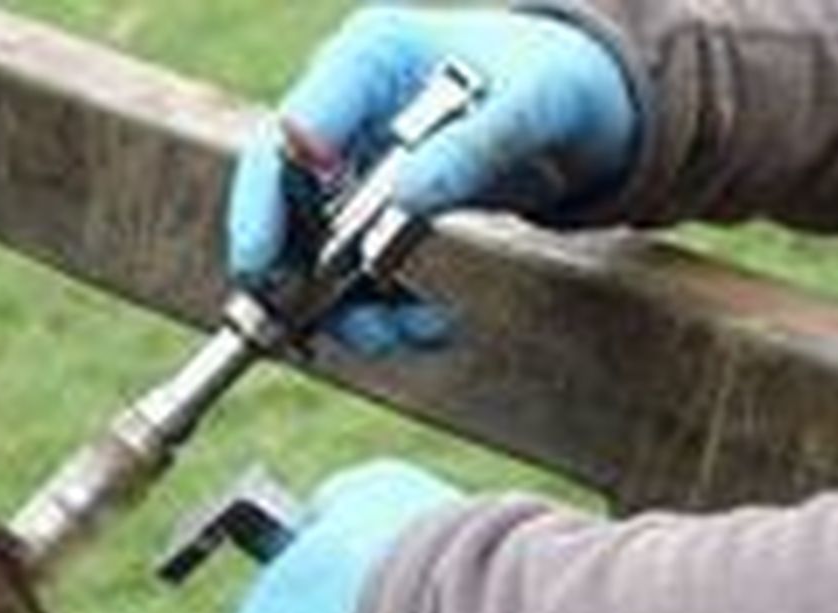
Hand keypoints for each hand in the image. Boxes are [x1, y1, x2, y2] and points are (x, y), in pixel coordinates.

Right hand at [228, 7, 638, 354]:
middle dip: (286, 265)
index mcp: (369, 56)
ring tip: (405, 332)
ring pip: (304, 246)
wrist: (571, 107)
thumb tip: (404, 199)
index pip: (296, 124)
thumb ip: (474, 146)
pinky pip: (346, 274)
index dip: (269, 194)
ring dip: (343, 305)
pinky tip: (429, 324)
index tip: (266, 259)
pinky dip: (378, 312)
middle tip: (297, 322)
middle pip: (275, 193)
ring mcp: (347, 166)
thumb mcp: (535, 107)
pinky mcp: (363, 215)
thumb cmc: (553, 84)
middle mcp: (343, 109)